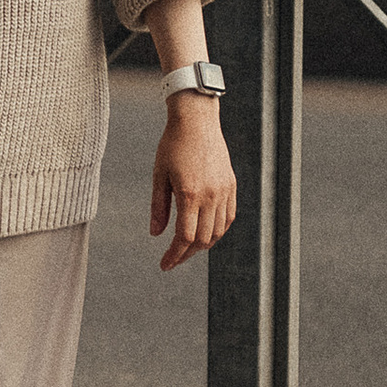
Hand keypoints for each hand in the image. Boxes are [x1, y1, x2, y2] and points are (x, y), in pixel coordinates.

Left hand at [151, 100, 235, 270]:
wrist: (197, 120)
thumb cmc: (172, 145)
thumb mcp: (159, 175)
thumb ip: (159, 207)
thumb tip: (156, 235)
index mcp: (190, 194)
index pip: (184, 238)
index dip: (174, 255)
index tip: (164, 265)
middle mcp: (211, 196)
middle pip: (202, 239)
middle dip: (186, 254)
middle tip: (173, 259)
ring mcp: (224, 191)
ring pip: (217, 232)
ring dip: (203, 245)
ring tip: (187, 249)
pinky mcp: (231, 186)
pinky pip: (228, 218)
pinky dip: (217, 231)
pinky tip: (205, 234)